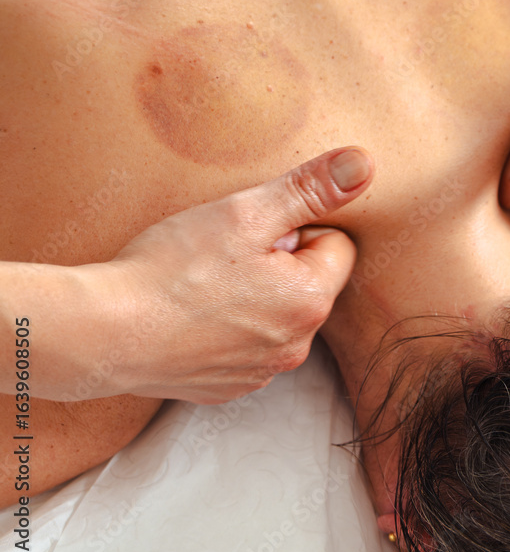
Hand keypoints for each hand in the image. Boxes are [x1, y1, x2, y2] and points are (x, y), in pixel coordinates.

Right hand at [99, 147, 372, 403]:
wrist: (103, 334)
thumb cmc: (172, 270)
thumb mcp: (246, 214)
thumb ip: (309, 189)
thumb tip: (363, 164)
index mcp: (311, 301)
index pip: (337, 246)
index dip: (297, 228)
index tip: (254, 232)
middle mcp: (297, 345)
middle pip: (307, 282)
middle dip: (277, 262)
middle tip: (225, 255)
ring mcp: (262, 372)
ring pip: (276, 315)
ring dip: (253, 296)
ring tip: (203, 284)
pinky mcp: (228, 387)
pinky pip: (245, 346)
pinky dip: (226, 328)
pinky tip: (190, 315)